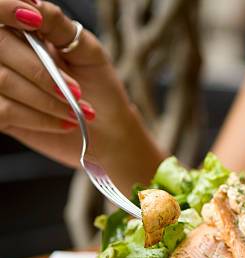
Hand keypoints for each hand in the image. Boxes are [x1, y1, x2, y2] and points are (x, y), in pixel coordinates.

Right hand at [0, 0, 162, 190]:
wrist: (107, 131)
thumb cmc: (99, 86)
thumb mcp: (85, 49)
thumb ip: (57, 24)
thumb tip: (32, 3)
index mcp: (21, 30)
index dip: (6, 10)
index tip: (32, 20)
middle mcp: (4, 54)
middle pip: (0, 47)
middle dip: (41, 72)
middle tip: (76, 91)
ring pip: (3, 81)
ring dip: (45, 99)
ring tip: (75, 110)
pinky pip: (3, 110)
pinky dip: (38, 118)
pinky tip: (64, 123)